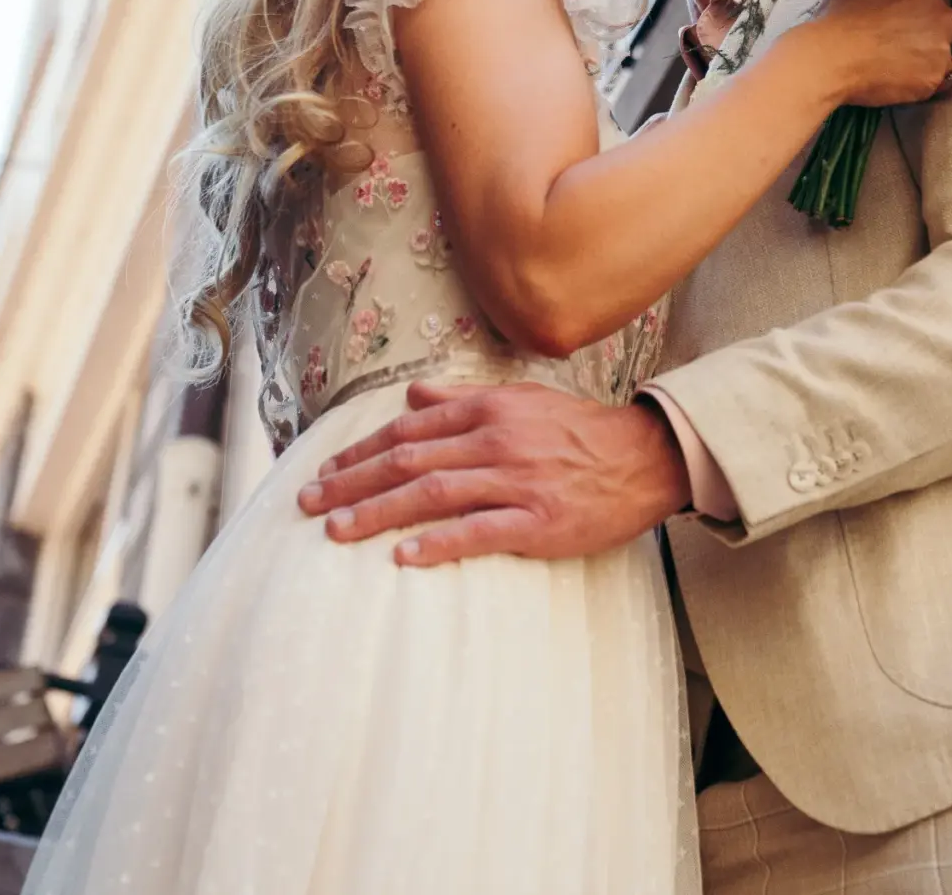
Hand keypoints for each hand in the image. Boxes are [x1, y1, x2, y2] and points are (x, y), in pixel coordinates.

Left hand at [297, 381, 691, 565]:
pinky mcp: (539, 522)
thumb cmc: (578, 430)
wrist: (642, 459)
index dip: (361, 451)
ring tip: (337, 529)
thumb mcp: (520, 399)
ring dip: (378, 512)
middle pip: (409, 461)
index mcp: (488, 411)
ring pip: (433, 494)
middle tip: (308, 503)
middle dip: (352, 482)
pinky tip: (404, 555)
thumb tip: (413, 395)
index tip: (325, 471)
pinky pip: (480, 532)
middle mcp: (495, 441)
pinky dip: (439, 543)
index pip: (409, 430)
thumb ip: (464, 399)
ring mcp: (516, 482)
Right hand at [784, 0, 951, 105]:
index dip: (934, 9)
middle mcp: (941, 20)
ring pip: (948, 63)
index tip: (931, 18)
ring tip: (900, 70)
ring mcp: (939, 55)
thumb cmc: (836, 19)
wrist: (829, 58)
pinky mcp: (931, 83)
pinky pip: (931, 85)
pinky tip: (893, 82)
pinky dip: (917, 85)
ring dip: (933, 66)